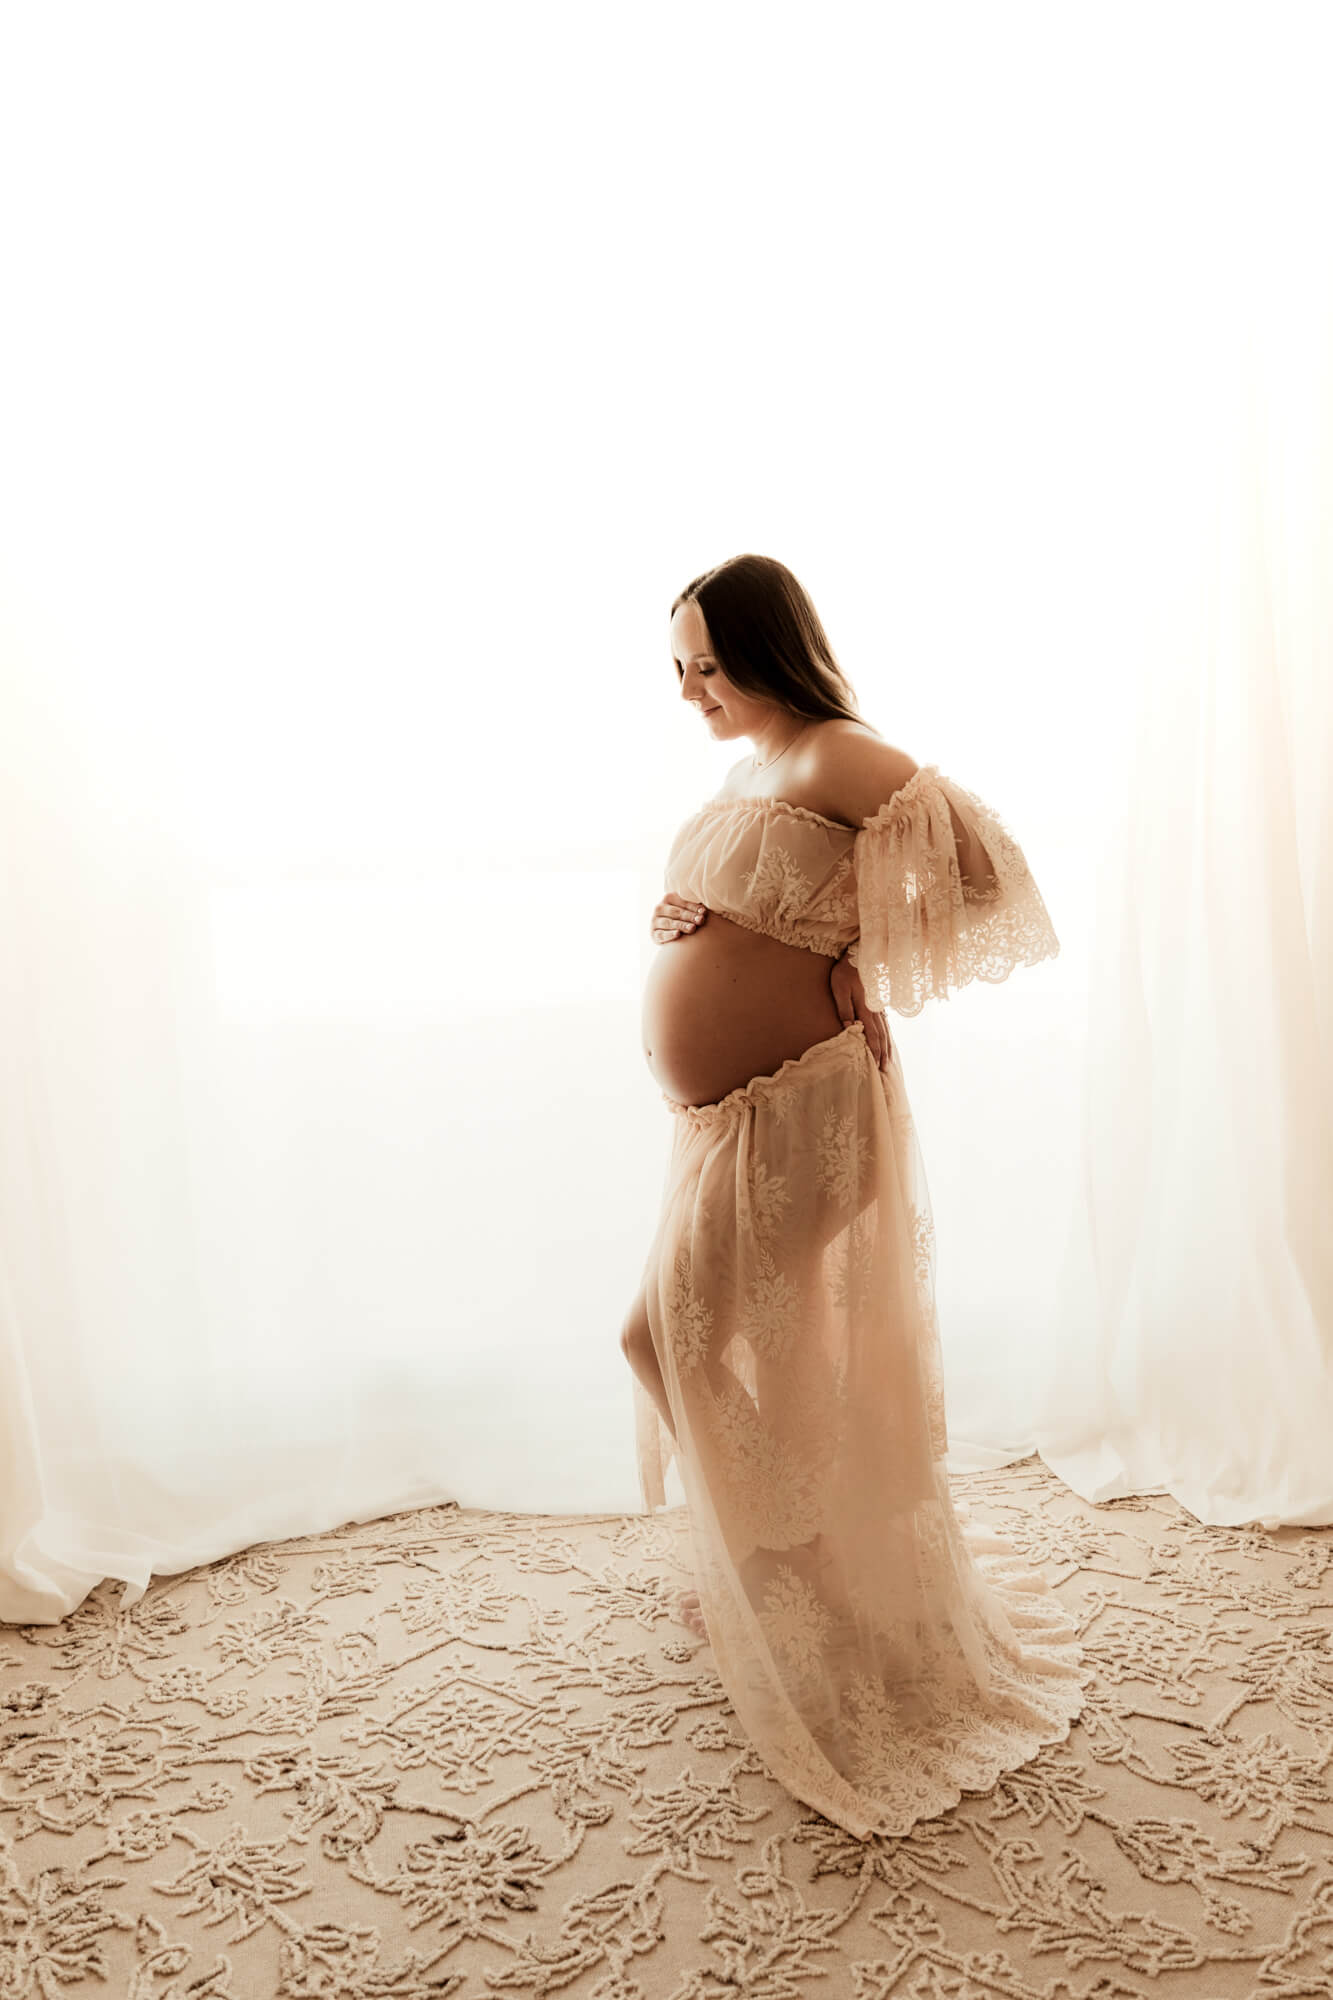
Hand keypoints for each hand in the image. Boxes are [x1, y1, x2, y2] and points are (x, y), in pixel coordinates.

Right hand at [652, 891, 706, 942]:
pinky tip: (678, 934)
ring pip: (669, 923)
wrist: (668, 932)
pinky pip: (661, 934)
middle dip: (689, 916)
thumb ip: (694, 907)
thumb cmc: (683, 918)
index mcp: (668, 898)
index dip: (694, 907)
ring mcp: (654, 921)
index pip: (683, 902)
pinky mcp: (653, 933)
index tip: (704, 912)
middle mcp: (659, 908)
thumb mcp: (686, 909)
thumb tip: (708, 908)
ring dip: (681, 925)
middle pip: (676, 912)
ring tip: (692, 928)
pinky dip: (669, 935)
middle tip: (700, 921)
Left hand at [831, 952, 891, 1069]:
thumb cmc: (845, 972)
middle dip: (882, 1053)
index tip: (875, 1065)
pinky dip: (887, 1033)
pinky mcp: (877, 1001)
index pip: (871, 1035)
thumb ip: (844, 1009)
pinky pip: (885, 1022)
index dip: (873, 1051)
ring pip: (885, 1030)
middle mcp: (875, 1010)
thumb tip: (851, 1028)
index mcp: (865, 1009)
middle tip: (884, 1069)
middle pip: (881, 1036)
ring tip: (887, 1059)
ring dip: (886, 1046)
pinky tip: (887, 1037)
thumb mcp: (840, 990)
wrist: (859, 954)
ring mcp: (878, 1006)